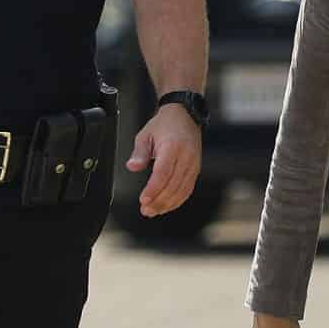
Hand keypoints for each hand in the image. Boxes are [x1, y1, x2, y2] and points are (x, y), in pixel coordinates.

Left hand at [126, 103, 203, 217]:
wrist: (185, 116)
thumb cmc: (164, 124)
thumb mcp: (145, 134)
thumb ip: (139, 153)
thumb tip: (132, 167)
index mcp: (173, 147)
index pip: (163, 173)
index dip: (154, 189)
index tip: (144, 200)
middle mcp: (186, 157)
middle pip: (173, 185)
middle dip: (158, 201)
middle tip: (145, 210)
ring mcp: (193, 164)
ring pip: (182, 190)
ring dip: (167, 204)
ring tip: (153, 211)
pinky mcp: (196, 170)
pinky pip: (188, 189)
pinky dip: (177, 200)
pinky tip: (166, 206)